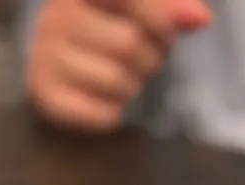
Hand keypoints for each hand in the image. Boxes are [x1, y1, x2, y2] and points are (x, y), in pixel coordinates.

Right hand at [27, 0, 211, 131]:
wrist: (58, 61)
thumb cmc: (108, 23)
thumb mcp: (139, 5)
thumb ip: (169, 4)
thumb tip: (199, 20)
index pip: (130, 0)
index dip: (162, 19)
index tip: (177, 29)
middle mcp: (55, 19)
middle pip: (127, 44)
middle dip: (151, 56)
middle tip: (147, 57)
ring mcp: (45, 59)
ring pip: (116, 82)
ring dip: (134, 85)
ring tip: (125, 76)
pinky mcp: (47, 98)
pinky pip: (101, 114)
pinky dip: (114, 113)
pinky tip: (106, 100)